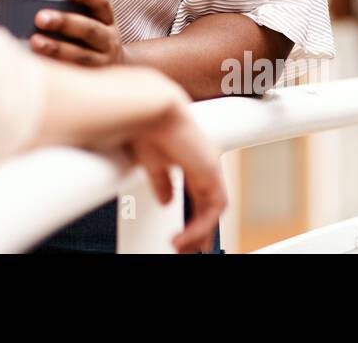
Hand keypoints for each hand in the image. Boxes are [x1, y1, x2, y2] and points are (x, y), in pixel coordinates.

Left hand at [31, 0, 123, 65]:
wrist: (113, 66)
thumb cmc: (89, 35)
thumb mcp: (91, 19)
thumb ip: (73, 9)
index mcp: (107, 20)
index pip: (102, 2)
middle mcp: (109, 40)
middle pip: (89, 30)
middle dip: (64, 23)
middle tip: (40, 18)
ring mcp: (103, 62)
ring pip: (81, 55)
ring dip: (57, 48)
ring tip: (35, 42)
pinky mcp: (91, 78)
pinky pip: (74, 74)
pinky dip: (56, 68)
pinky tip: (38, 63)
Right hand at [128, 103, 226, 252]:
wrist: (148, 107)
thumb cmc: (144, 123)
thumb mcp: (150, 162)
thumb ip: (161, 181)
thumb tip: (165, 200)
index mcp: (187, 157)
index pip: (194, 194)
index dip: (189, 214)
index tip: (179, 233)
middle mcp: (202, 162)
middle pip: (206, 205)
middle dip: (197, 230)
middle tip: (186, 249)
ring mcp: (210, 166)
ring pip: (212, 210)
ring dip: (198, 232)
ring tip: (182, 249)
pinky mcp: (212, 171)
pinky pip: (213, 209)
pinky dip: (199, 226)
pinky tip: (182, 237)